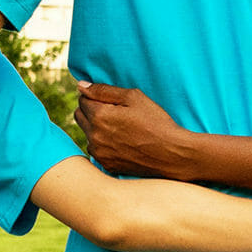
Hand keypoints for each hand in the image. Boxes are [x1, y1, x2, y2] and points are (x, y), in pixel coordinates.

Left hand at [76, 81, 197, 179]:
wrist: (171, 154)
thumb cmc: (156, 122)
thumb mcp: (134, 98)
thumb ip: (104, 90)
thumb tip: (81, 86)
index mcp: (99, 116)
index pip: (82, 99)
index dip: (95, 96)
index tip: (110, 100)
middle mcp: (94, 136)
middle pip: (79, 116)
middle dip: (91, 110)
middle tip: (113, 112)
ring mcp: (99, 152)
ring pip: (86, 134)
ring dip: (96, 128)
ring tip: (120, 128)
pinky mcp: (106, 164)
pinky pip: (95, 149)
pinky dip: (103, 144)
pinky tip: (121, 142)